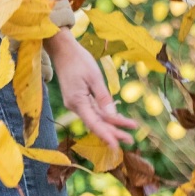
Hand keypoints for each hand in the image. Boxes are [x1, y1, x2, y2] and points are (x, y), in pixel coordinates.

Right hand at [45, 28, 136, 149]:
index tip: (117, 145)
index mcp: (77, 102)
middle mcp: (75, 105)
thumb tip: (112, 116)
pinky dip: (106, 115)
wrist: (63, 50)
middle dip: (113, 132)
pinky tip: (117, 120)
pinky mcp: (78, 98)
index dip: (106, 135)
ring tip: (129, 131)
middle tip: (131, 140)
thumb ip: (103, 97)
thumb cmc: (79, 60)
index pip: (94, 123)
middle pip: (96, 123)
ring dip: (112, 124)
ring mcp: (76, 102)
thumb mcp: (94, 77)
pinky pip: (94, 110)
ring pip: (96, 117)